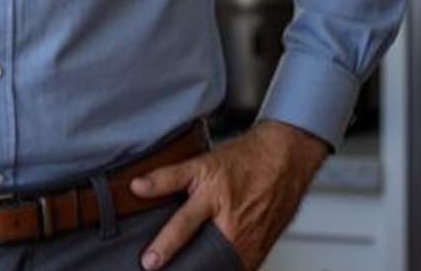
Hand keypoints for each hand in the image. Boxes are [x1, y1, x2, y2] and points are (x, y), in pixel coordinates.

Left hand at [131, 121, 329, 269]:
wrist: (285, 161)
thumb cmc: (243, 161)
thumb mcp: (201, 163)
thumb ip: (167, 177)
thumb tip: (136, 187)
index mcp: (214, 200)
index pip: (183, 226)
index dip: (164, 245)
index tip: (149, 263)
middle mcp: (233, 224)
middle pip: (205, 255)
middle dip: (187, 266)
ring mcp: (251, 240)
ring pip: (223, 265)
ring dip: (206, 269)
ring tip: (187, 269)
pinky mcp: (262, 249)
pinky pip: (241, 267)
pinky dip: (225, 269)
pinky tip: (211, 268)